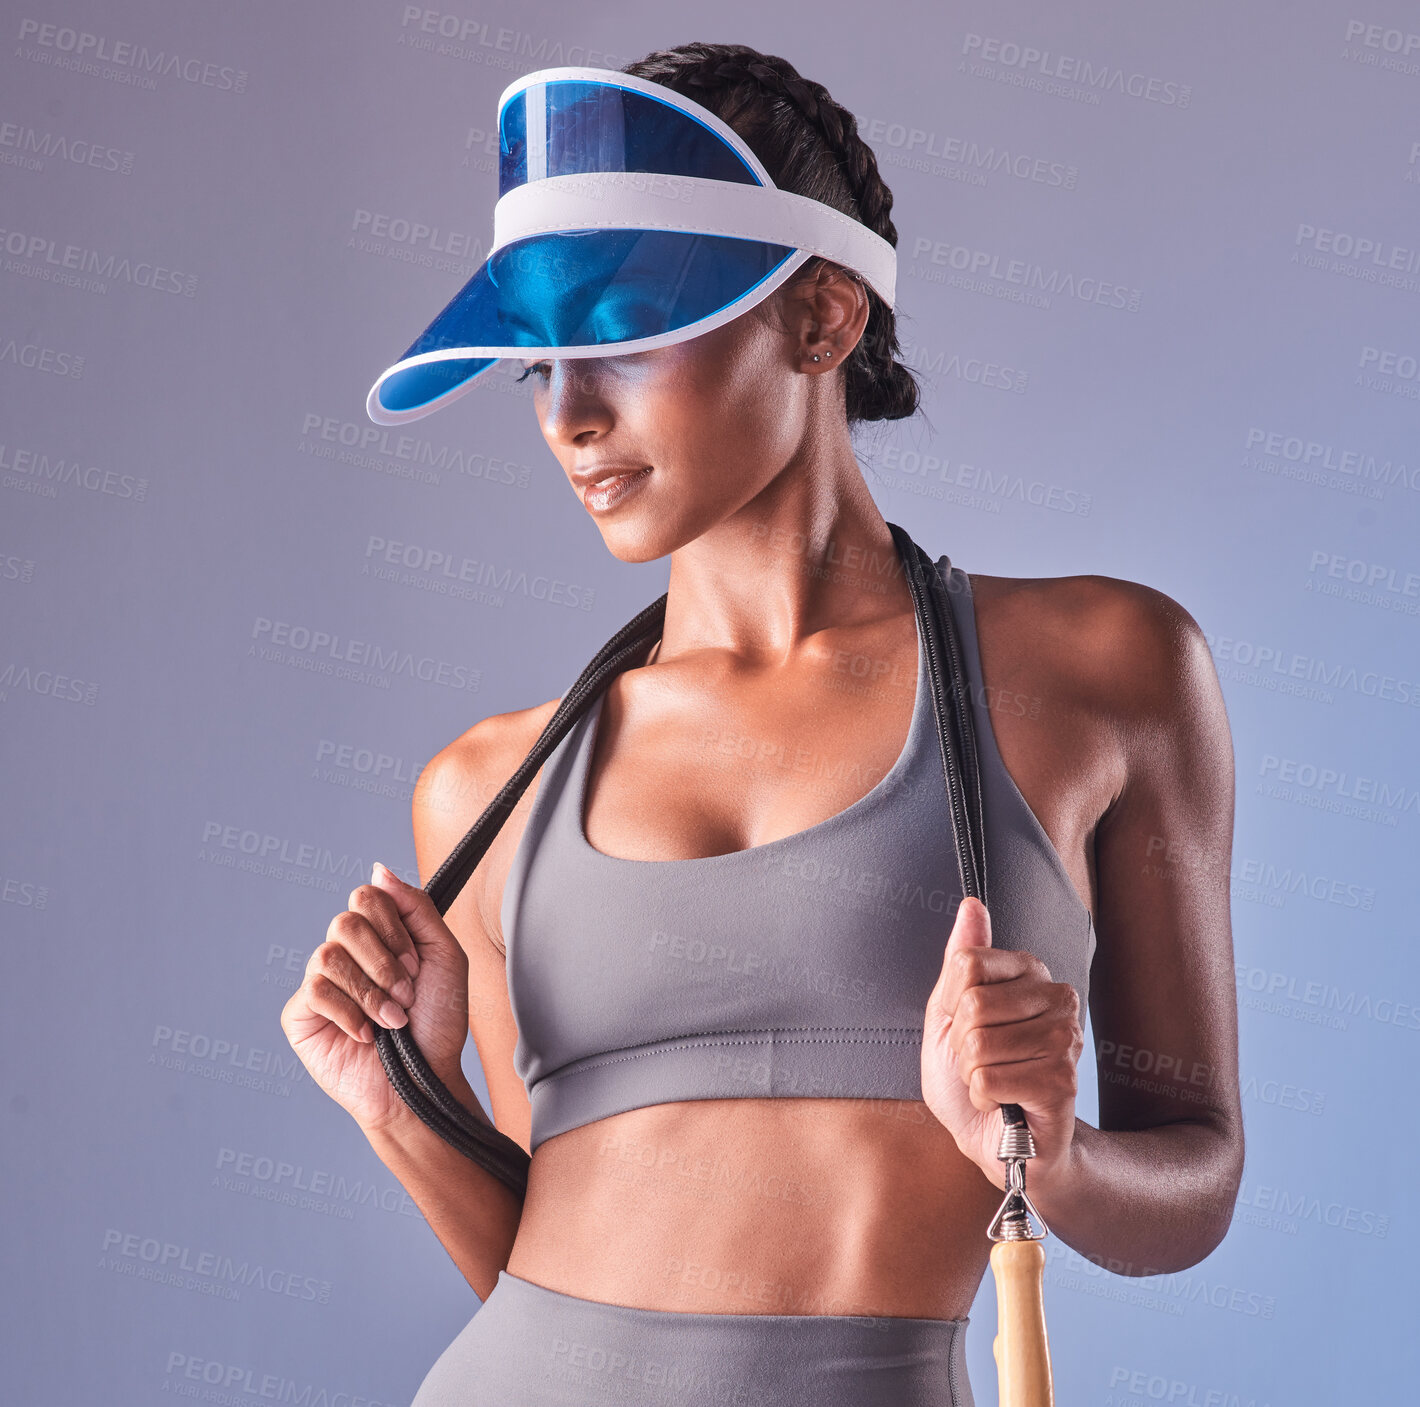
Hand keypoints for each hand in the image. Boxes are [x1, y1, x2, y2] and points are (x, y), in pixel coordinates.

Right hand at [280, 862, 470, 1132]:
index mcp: (379, 936)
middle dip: (383, 962)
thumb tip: (379, 869)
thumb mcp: (444, 955)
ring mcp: (321, 982)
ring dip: (371, 992)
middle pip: (344, 921)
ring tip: (392, 1020)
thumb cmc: (437, 1023)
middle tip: (405, 993)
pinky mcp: (301, 1015)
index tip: (414, 964)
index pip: (367, 897)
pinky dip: (349, 1013)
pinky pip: (314, 991)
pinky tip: (366, 1034)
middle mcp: (347, 954)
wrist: (425, 1081)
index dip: (392, 929)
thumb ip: (416, 907)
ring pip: (328, 955)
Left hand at [920, 897, 1082, 1191]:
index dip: (950, 1003)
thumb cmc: (972, 1074)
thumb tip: (971, 904)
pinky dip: (984, 1097)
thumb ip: (960, 958)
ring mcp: (1065, 1038)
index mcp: (1028, 971)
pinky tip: (1005, 1100)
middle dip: (962, 1043)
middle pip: (973, 1004)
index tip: (963, 1024)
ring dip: (972, 1074)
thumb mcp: (949, 1012)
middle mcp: (1056, 996)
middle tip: (981, 1060)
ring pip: (980, 1044)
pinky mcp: (1063, 1080)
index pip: (966, 963)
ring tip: (995, 1080)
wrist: (996, 1139)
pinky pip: (990, 1079)